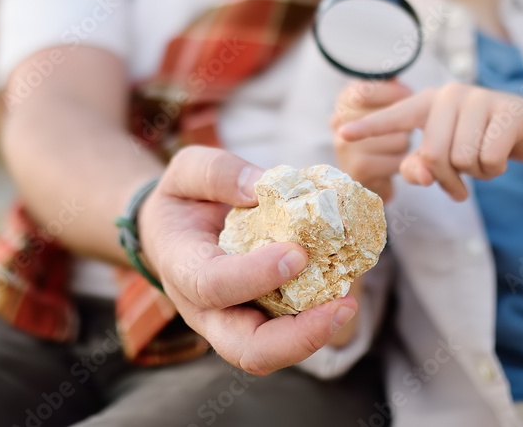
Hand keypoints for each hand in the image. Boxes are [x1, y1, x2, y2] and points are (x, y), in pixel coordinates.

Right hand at [137, 146, 357, 375]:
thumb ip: (216, 173)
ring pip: (273, 352)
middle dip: (298, 338)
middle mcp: (205, 309)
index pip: (212, 285)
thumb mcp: (185, 170)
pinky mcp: (258, 318)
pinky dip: (318, 316)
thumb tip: (259, 187)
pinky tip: (343, 285)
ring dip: (316, 332)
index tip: (296, 253)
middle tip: (342, 304)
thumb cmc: (181, 200)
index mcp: (182, 268)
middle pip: (247, 350)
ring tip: (349, 299)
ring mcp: (233, 320)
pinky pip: (287, 331)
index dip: (253, 275)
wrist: (173, 232)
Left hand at [339, 82, 522, 200]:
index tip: (342, 133)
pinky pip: (489, 159)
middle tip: (458, 188)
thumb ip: (422, 167)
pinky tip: (502, 156)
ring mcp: (481, 100)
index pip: (394, 116)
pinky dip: (495, 170)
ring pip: (462, 159)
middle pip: (432, 154)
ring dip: (474, 174)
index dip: (369, 127)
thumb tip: (419, 175)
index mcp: (429, 103)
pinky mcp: (509, 113)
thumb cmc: (480, 142)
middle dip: (446, 179)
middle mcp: (451, 95)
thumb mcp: (447, 155)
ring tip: (483, 162)